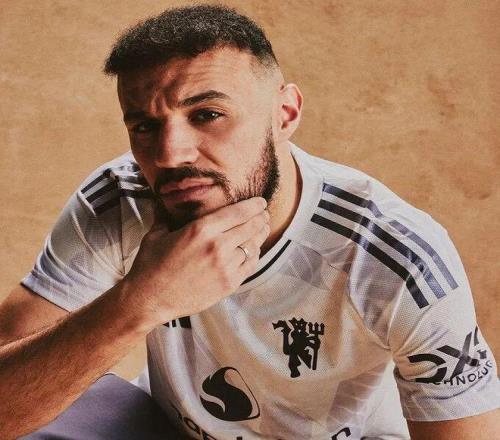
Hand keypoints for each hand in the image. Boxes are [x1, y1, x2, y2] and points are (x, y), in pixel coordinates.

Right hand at [121, 197, 269, 326]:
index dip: (254, 205)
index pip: (238, 212)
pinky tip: (253, 250)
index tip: (260, 202)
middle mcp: (217, 246)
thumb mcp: (156, 234)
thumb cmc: (150, 265)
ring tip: (262, 229)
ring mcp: (225, 267)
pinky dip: (254, 255)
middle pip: (251, 227)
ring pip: (253, 246)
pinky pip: (250, 265)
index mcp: (201, 229)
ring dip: (259, 235)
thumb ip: (166, 216)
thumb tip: (163, 201)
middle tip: (263, 214)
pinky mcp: (229, 284)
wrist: (149, 299)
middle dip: (260, 218)